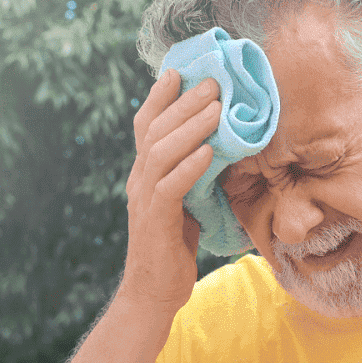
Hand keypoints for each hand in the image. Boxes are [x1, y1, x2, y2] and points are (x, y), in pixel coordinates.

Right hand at [119, 69, 221, 316]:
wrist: (155, 292)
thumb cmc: (174, 247)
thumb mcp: (188, 202)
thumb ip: (194, 175)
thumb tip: (222, 149)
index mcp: (145, 173)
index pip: (146, 125)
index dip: (159, 96)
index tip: (179, 70)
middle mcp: (139, 180)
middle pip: (155, 129)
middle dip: (183, 102)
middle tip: (213, 81)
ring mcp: (144, 199)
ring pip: (161, 152)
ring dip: (190, 126)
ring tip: (216, 108)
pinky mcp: (155, 221)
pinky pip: (170, 187)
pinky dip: (189, 167)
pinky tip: (208, 153)